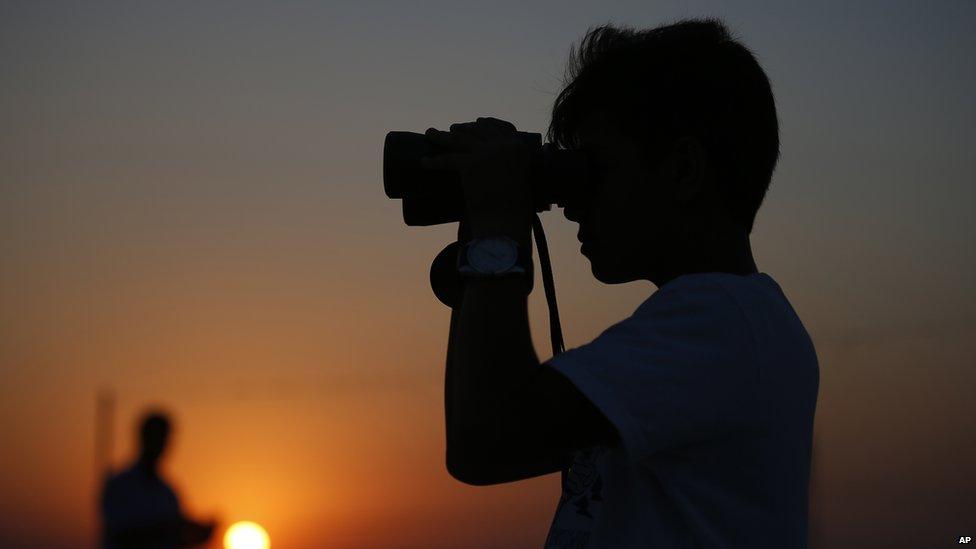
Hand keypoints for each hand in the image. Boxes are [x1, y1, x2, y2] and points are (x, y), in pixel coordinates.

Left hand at [421, 117, 533, 242]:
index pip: (501, 127)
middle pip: (478, 130)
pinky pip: (448, 159)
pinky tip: (424, 162)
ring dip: (442, 136)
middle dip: (463, 128)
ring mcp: (487, 153)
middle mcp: (505, 146)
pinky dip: (434, 161)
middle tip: (452, 129)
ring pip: (459, 139)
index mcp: (519, 148)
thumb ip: (508, 166)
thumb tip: (491, 163)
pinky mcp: (471, 165)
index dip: (486, 123)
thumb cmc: (514, 208)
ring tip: (431, 134)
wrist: (507, 221)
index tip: (475, 122)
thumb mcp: (518, 178)